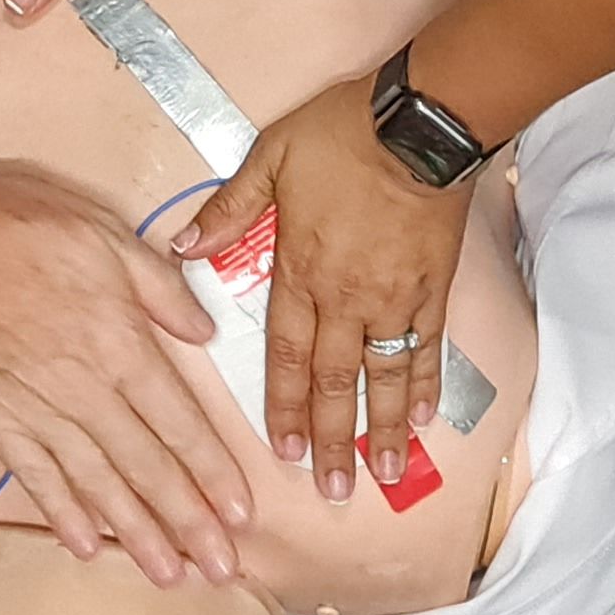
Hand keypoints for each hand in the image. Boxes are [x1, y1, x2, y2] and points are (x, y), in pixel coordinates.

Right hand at [0, 148, 247, 585]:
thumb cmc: (24, 227)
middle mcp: (85, 389)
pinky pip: (36, 478)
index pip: (180, 423)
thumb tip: (205, 330)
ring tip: (168, 577)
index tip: (241, 515)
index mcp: (121, 343)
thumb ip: (162, 289)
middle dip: (188, 523)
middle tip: (220, 570)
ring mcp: (36, 411)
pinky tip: (87, 547)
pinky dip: (62, 514)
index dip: (213, 473)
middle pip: (147, 468)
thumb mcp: (110, 237)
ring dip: (136, 534)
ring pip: (97, 485)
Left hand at [179, 75, 472, 501]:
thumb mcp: (269, 157)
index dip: (284, 407)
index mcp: (301, 270)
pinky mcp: (434, 287)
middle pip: (335, 381)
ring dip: (383, 428)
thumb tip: (181, 247)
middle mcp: (347, 297)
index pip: (287, 353)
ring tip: (384, 473)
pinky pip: (426, 346)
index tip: (283, 452)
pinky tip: (424, 417)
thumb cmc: (341, 133)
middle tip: (332, 491)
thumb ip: (228, 209)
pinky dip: (425, 383)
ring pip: (385, 375)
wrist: (421, 123)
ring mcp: (394, 297)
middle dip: (332, 439)